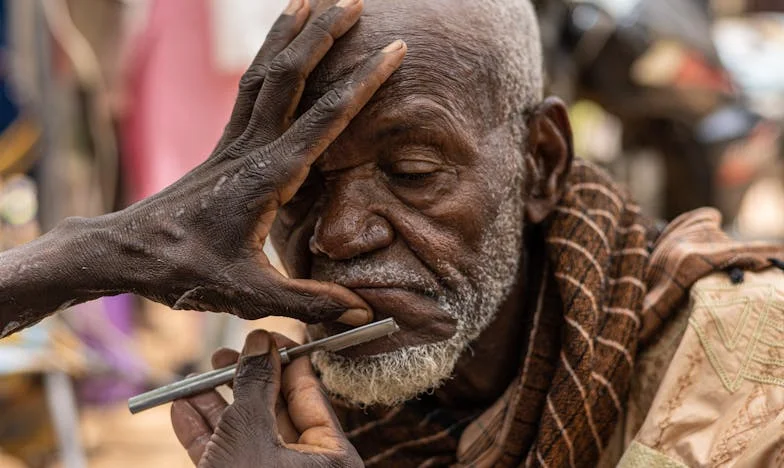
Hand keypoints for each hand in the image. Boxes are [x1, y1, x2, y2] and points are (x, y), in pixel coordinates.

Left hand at [107, 0, 405, 324]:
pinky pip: (249, 90)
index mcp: (268, 178)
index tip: (392, 52)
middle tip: (355, 0)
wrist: (126, 252)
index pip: (324, 119)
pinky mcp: (223, 144)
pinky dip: (267, 59)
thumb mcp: (250, 294)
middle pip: (289, 75)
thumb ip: (308, 301)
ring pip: (263, 73)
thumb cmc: (185, 272)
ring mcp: (233, 141)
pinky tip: (279, 47)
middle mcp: (251, 149)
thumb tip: (363, 315)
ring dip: (290, 34)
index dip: (362, 83)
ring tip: (314, 0)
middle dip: (324, 33)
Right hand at [171, 330, 360, 467]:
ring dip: (216, 404)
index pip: (311, 393)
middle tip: (226, 353)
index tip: (266, 333)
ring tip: (197, 376)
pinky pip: (223, 456)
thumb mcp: (250, 435)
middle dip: (246, 381)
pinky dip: (202, 434)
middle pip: (275, 411)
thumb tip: (260, 343)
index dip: (287, 359)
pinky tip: (181, 408)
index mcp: (331, 458)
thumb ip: (255, 387)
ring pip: (245, 433)